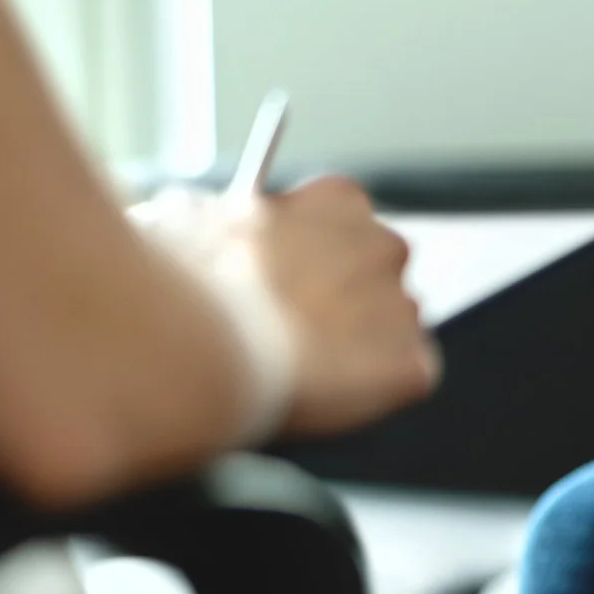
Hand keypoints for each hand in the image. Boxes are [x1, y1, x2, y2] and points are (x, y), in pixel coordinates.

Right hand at [134, 177, 438, 439]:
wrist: (205, 345)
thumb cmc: (184, 281)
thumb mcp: (183, 219)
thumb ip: (214, 218)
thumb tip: (201, 222)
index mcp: (338, 200)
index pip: (343, 226)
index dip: (311, 260)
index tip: (286, 283)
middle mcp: (385, 246)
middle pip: (374, 280)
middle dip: (342, 305)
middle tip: (291, 335)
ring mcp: (403, 309)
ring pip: (391, 331)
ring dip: (357, 349)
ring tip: (298, 368)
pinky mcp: (410, 367)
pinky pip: (401, 380)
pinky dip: (370, 393)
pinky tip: (324, 392)